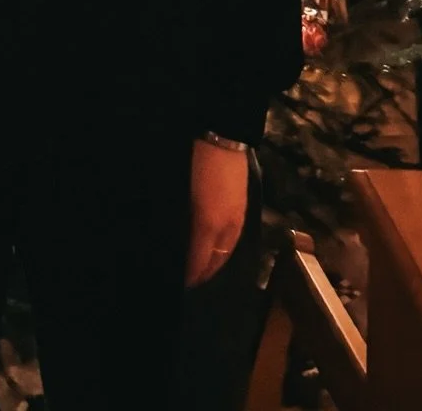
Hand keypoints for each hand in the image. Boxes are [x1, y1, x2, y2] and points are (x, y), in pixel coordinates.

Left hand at [184, 139, 249, 287]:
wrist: (221, 138)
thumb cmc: (195, 165)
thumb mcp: (183, 195)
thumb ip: (184, 223)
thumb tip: (180, 243)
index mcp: (208, 225)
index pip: (200, 261)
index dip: (191, 275)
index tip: (180, 283)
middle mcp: (226, 227)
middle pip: (216, 262)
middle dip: (203, 274)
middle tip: (190, 280)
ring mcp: (236, 218)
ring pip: (227, 252)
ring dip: (215, 264)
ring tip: (202, 268)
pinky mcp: (241, 209)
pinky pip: (233, 239)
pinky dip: (224, 250)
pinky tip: (216, 247)